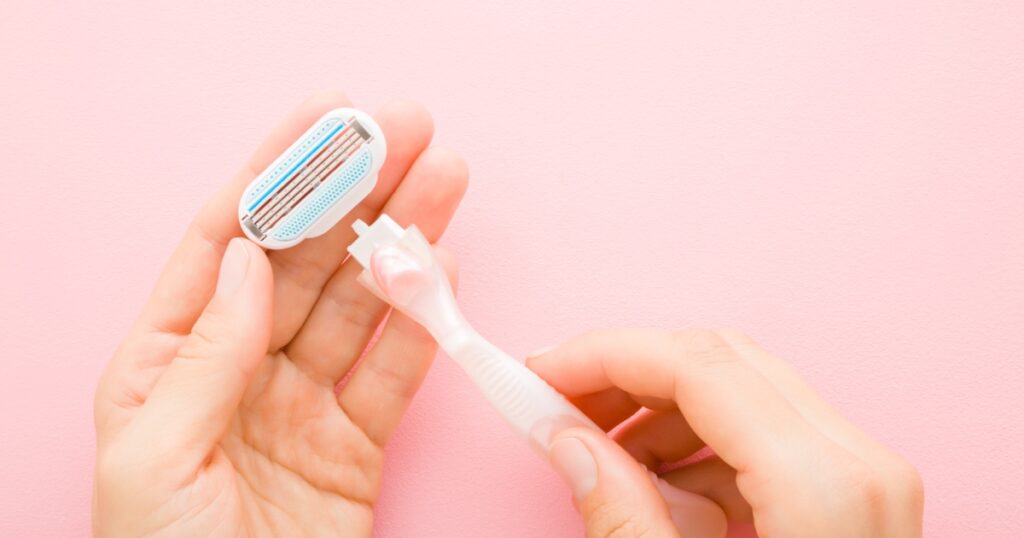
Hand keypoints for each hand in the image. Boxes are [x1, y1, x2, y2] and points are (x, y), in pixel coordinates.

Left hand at [93, 91, 467, 536]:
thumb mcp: (157, 459)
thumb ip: (205, 355)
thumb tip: (242, 259)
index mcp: (165, 362)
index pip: (226, 244)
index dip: (280, 176)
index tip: (328, 123)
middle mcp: (237, 371)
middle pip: (306, 261)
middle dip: (359, 193)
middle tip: (410, 135)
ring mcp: (300, 406)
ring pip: (360, 306)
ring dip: (403, 243)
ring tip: (445, 183)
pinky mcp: (354, 447)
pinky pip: (393, 373)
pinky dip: (422, 323)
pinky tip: (443, 271)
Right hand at [528, 329, 923, 537]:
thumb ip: (617, 514)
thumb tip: (564, 438)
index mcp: (822, 487)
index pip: (700, 366)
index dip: (606, 356)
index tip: (542, 371)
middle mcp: (858, 466)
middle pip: (725, 364)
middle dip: (629, 374)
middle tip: (558, 402)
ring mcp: (867, 481)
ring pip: (747, 395)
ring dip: (662, 412)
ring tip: (600, 456)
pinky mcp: (856, 501)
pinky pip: (767, 441)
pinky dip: (701, 450)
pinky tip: (657, 491)